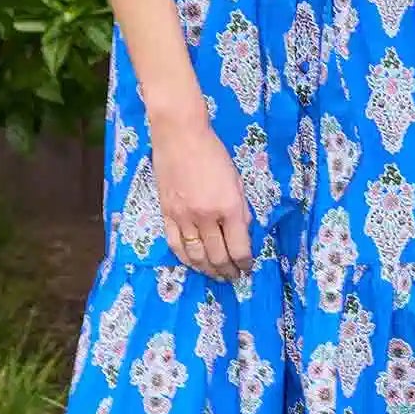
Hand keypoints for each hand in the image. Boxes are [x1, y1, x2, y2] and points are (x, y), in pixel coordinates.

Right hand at [150, 109, 254, 280]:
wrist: (180, 135)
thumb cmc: (213, 153)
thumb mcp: (237, 181)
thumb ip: (241, 210)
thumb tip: (243, 234)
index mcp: (229, 207)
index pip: (239, 248)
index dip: (245, 263)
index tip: (247, 268)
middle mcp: (206, 217)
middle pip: (218, 256)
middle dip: (228, 271)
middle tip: (233, 277)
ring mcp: (184, 218)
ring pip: (196, 256)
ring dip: (208, 270)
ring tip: (216, 276)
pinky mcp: (167, 214)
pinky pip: (175, 245)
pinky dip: (186, 259)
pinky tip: (194, 264)